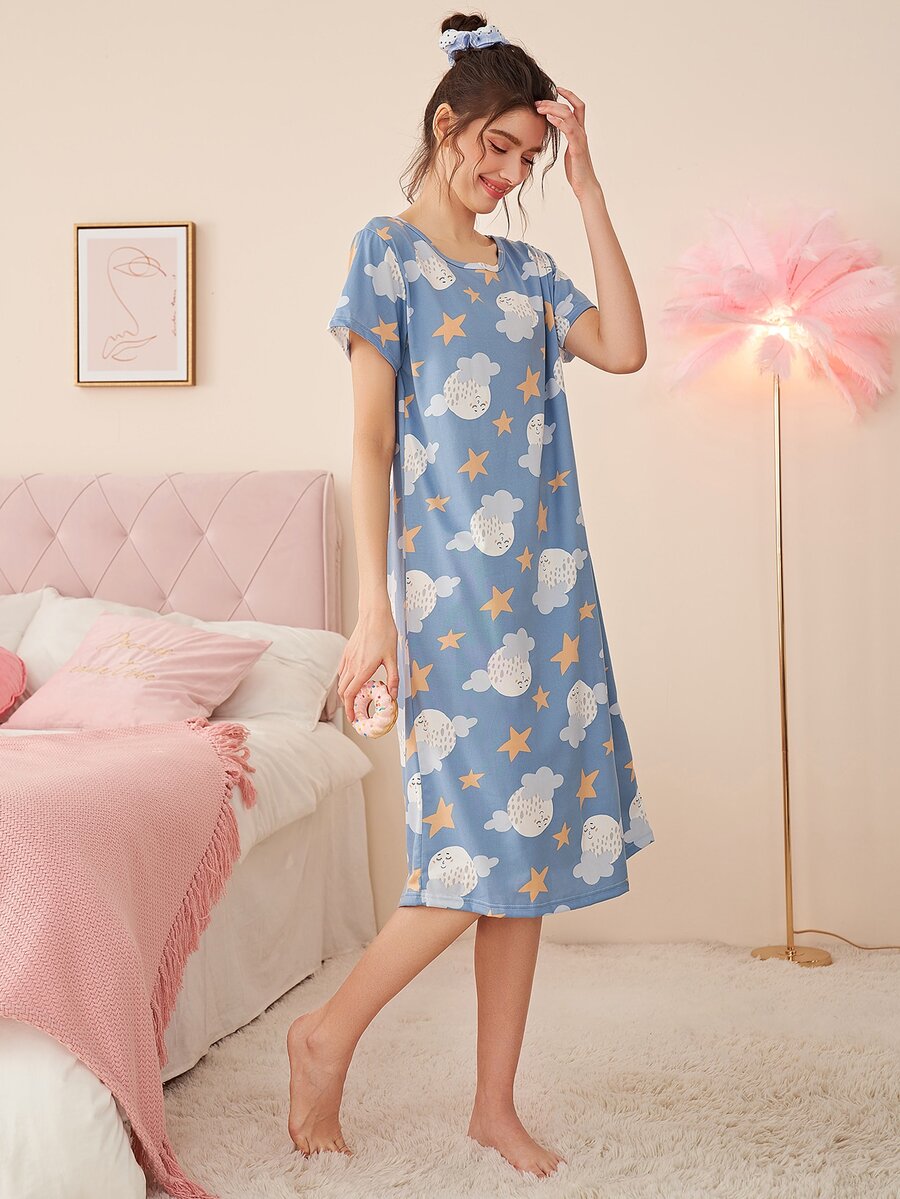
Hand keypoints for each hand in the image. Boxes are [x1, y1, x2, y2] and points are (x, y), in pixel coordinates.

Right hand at [337, 608, 399, 723]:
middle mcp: (352, 665)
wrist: (374, 614)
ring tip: (356, 699)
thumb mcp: (393, 657)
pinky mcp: (347, 652)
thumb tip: (393, 696)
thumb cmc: (385, 633)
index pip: (350, 695)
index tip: (353, 718)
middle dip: (347, 705)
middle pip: (343, 691)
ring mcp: (347, 658)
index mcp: (363, 669)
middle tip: (356, 713)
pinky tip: (354, 681)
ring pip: (341, 682)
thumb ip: (393, 678)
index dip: (350, 709)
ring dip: (346, 693)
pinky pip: (341, 671)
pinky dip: (345, 681)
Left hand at [535, 86, 600, 200]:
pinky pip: (569, 130)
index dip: (569, 95)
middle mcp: (581, 132)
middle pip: (570, 108)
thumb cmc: (576, 171)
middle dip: (553, 102)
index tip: (557, 88)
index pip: (577, 107)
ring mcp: (580, 139)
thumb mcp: (569, 151)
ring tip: (539, 107)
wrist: (585, 186)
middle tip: (538, 102)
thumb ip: (565, 139)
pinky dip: (558, 121)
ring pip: (569, 115)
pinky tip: (548, 117)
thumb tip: (556, 132)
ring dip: (553, 108)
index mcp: (579, 132)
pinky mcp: (577, 148)